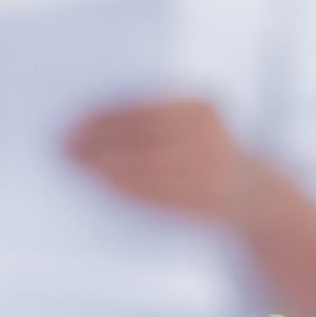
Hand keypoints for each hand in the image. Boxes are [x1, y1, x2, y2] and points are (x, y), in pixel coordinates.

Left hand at [67, 99, 259, 225]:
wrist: (251, 193)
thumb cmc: (204, 149)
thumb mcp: (190, 121)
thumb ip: (150, 115)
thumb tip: (88, 119)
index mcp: (204, 108)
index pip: (146, 110)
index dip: (106, 117)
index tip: (72, 123)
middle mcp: (212, 140)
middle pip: (144, 139)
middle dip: (99, 143)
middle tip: (64, 147)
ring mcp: (211, 176)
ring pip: (148, 170)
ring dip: (106, 170)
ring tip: (76, 168)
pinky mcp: (203, 208)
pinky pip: (157, 199)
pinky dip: (125, 191)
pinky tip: (102, 187)